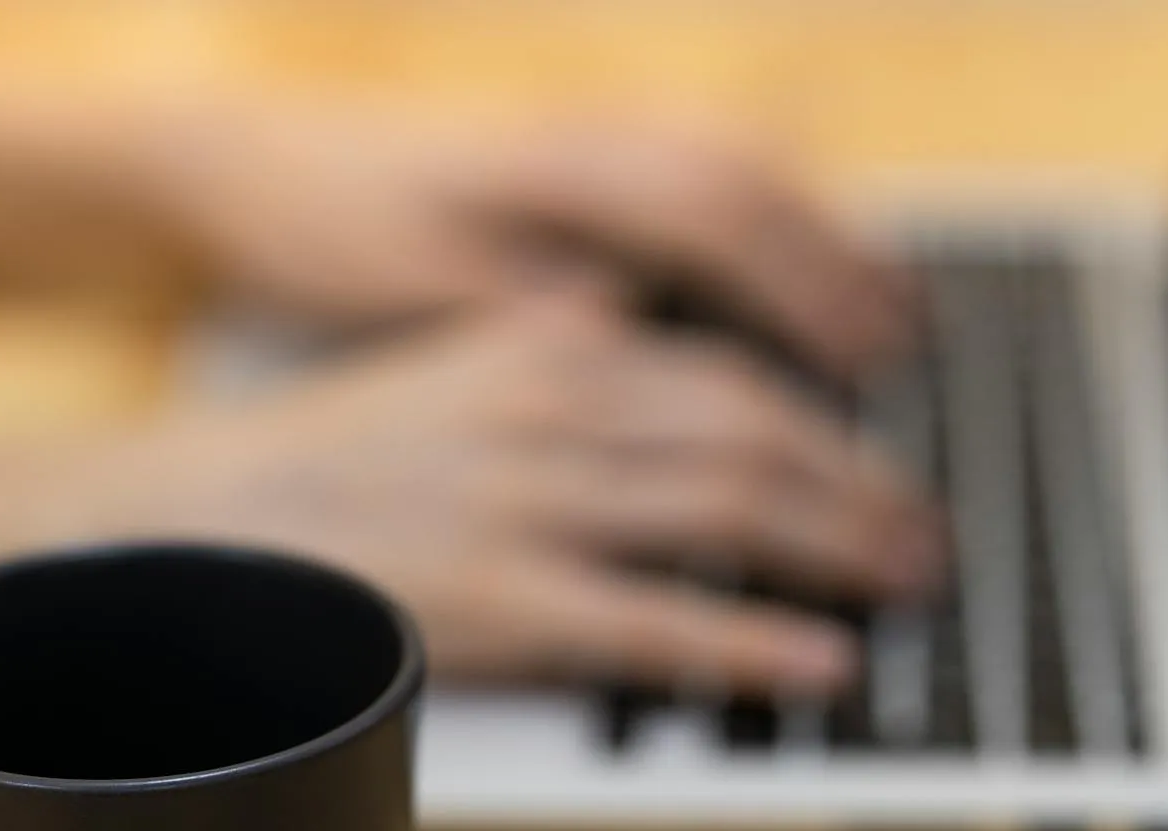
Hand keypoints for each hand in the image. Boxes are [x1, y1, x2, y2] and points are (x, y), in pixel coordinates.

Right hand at [111, 290, 938, 692]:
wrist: (186, 528)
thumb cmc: (316, 467)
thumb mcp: (443, 373)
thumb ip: (544, 352)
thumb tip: (631, 328)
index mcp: (541, 346)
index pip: (728, 374)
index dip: (828, 426)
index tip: (877, 463)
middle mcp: (549, 407)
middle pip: (756, 434)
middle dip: (861, 488)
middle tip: (922, 534)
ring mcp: (529, 503)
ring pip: (729, 510)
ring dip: (839, 548)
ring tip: (905, 584)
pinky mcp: (502, 602)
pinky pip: (660, 621)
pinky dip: (753, 641)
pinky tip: (816, 663)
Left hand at [132, 103, 906, 374]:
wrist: (257, 155)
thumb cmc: (331, 228)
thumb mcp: (416, 288)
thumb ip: (527, 311)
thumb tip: (628, 329)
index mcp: (555, 171)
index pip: (716, 213)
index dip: (803, 286)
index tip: (866, 354)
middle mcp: (587, 140)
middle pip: (752, 180)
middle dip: (840, 262)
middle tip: (910, 343)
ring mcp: (587, 140)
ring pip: (738, 169)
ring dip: (816, 238)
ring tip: (885, 313)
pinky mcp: (577, 161)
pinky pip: (701, 179)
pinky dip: (766, 229)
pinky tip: (787, 282)